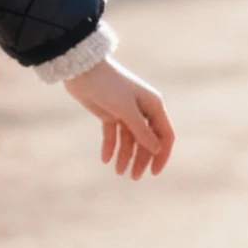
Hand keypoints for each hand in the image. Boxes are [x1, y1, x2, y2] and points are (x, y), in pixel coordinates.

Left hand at [65, 57, 174, 178]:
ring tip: (118, 172)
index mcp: (153, 106)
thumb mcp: (126, 110)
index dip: (161, 155)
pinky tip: (106, 160)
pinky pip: (113, 135)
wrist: (83, 70)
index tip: (153, 172)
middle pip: (147, 141)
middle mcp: (142, 110)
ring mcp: (126, 113)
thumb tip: (157, 149)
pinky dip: (110, 147)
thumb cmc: (108, 85)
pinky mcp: (109, 114)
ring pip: (130, 140)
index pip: (164, 135)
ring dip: (125, 156)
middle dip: (141, 159)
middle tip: (133, 177)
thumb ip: (141, 131)